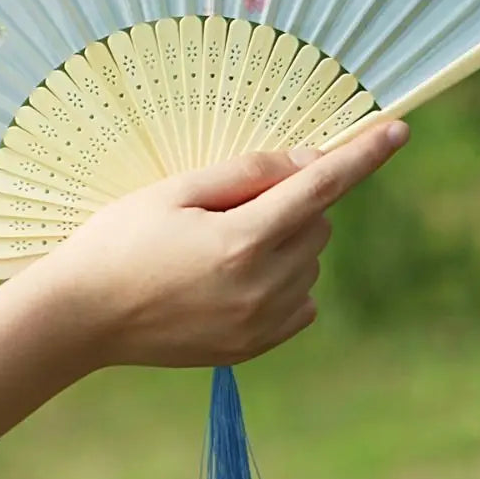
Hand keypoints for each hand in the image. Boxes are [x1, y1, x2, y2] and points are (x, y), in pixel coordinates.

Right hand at [47, 119, 409, 367]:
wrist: (80, 317)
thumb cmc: (119, 240)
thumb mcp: (175, 189)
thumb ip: (247, 172)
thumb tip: (307, 162)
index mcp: (241, 241)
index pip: (320, 187)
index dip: (362, 156)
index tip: (399, 131)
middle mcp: (261, 287)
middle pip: (316, 222)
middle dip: (293, 200)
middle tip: (231, 202)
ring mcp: (259, 324)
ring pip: (311, 261)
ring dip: (287, 238)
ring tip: (219, 242)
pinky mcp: (252, 348)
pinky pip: (301, 302)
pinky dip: (285, 278)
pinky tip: (234, 274)